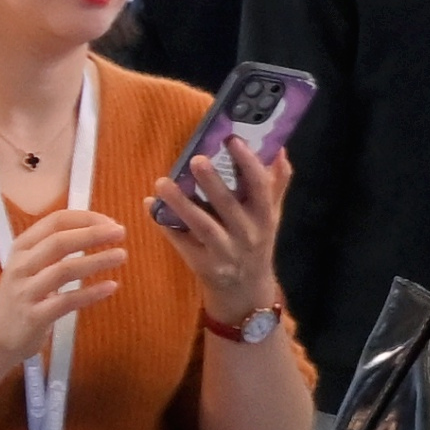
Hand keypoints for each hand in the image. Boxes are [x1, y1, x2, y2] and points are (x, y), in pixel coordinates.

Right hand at [0, 202, 130, 363]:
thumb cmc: (19, 296)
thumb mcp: (29, 265)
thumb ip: (54, 248)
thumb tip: (96, 229)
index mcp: (21, 248)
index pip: (54, 222)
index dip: (85, 219)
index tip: (110, 221)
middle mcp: (21, 266)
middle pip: (59, 242)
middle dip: (92, 234)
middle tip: (120, 232)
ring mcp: (26, 292)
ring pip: (63, 270)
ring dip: (96, 261)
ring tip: (121, 255)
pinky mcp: (34, 317)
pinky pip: (66, 302)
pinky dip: (91, 293)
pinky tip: (111, 286)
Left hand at [146, 135, 287, 321]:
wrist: (245, 290)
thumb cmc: (256, 241)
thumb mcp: (271, 214)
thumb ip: (276, 182)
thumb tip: (278, 147)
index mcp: (265, 217)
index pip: (260, 186)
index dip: (248, 163)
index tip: (232, 138)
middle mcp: (247, 234)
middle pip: (229, 206)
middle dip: (213, 182)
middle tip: (195, 158)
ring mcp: (223, 252)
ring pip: (202, 226)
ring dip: (181, 204)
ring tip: (162, 182)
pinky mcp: (202, 264)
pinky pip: (181, 242)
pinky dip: (164, 224)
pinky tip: (151, 205)